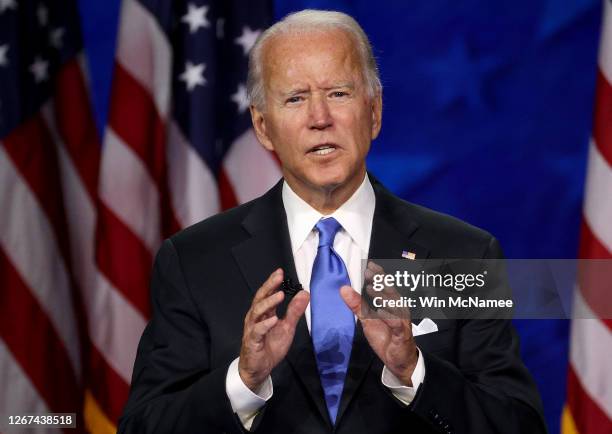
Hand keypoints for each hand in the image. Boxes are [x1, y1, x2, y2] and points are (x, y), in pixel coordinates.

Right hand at [238, 268, 309, 391]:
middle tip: (278, 277)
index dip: (273, 283)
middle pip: (260, 298)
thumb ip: (294, 311)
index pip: (267, 294)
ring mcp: (252, 329)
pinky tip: (273, 319)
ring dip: (268, 303)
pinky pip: (257, 331)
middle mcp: (256, 318)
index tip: (280, 272)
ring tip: (280, 295)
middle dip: (269, 286)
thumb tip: (305, 293)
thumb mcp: (287, 327)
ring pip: (257, 312)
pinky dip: (265, 325)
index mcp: (264, 313)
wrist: (258, 368)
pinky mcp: (252, 342)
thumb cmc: (270, 346)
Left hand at [340, 261, 417, 385]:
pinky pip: (397, 324)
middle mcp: (398, 309)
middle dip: (380, 281)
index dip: (378, 275)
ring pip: (393, 305)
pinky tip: (381, 312)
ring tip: (371, 288)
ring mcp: (401, 320)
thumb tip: (344, 289)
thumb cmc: (386, 336)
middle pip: (390, 291)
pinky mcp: (402, 333)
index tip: (368, 265)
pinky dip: (389, 317)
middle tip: (369, 272)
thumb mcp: (367, 319)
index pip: (384, 286)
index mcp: (390, 303)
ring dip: (382, 296)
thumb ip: (357, 304)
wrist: (398, 359)